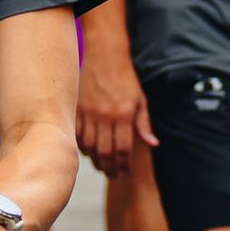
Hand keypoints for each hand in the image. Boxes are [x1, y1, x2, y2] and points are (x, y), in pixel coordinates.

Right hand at [75, 48, 154, 175]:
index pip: (123, 149)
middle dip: (109, 167)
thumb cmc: (126, 79)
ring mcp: (88, 112)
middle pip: (104, 152)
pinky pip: (77, 135)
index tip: (125, 171)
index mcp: (123, 114)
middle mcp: (105, 115)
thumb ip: (144, 125)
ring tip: (101, 165)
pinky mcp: (77, 108)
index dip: (123, 164)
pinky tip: (88, 151)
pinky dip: (82, 146)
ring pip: (89, 146)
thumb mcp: (140, 101)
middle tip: (112, 174)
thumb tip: (152, 145)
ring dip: (95, 160)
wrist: (105, 56)